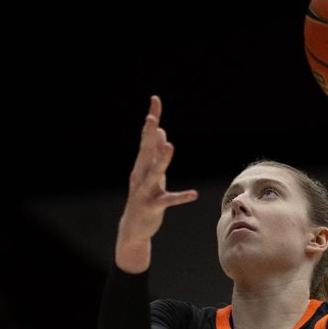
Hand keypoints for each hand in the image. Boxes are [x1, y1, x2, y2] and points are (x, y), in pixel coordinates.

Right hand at [117, 96, 197, 248]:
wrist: (133, 228)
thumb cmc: (145, 196)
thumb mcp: (151, 173)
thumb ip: (155, 153)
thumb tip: (160, 131)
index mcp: (142, 164)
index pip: (146, 137)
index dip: (152, 119)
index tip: (155, 99)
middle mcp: (141, 174)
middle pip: (146, 151)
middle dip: (148, 135)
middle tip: (151, 119)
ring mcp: (145, 190)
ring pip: (154, 173)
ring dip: (162, 160)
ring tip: (170, 146)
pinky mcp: (153, 206)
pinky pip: (168, 200)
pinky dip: (181, 197)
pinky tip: (194, 194)